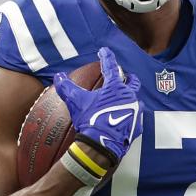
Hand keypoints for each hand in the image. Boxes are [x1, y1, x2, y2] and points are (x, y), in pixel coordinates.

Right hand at [53, 47, 143, 163]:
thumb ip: (66, 88)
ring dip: (131, 98)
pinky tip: (125, 118)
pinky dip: (131, 115)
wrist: (102, 144)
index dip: (107, 57)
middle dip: (129, 77)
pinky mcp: (138, 125)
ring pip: (136, 100)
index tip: (104, 51)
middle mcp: (130, 96)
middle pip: (132, 82)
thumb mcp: (76, 102)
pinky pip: (136, 117)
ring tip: (125, 99)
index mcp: (116, 88)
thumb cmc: (90, 120)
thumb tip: (58, 76)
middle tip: (126, 76)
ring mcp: (136, 111)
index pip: (111, 67)